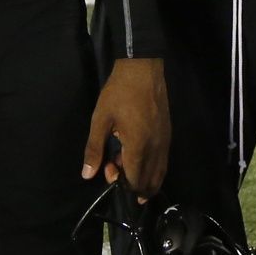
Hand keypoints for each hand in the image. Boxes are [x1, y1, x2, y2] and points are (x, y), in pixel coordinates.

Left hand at [81, 57, 169, 198]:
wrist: (142, 69)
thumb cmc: (119, 94)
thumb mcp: (101, 120)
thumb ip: (95, 149)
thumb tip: (87, 175)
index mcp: (138, 147)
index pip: (134, 180)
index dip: (122, 185)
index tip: (109, 172)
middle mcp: (155, 148)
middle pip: (149, 181)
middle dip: (134, 185)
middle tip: (117, 173)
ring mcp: (164, 141)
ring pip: (160, 172)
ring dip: (146, 179)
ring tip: (130, 174)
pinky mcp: (168, 134)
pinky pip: (163, 160)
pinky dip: (154, 168)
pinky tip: (142, 161)